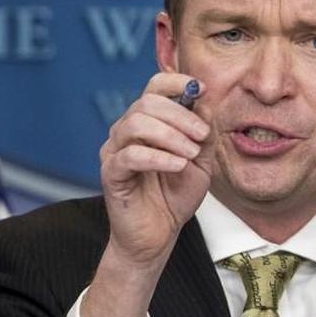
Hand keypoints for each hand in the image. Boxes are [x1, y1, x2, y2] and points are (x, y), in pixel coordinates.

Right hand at [98, 73, 212, 267]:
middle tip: (201, 135)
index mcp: (148, 122)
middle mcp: (127, 131)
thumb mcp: (201, 162)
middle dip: (180, 115)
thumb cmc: (176, 196)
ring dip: (171, 136)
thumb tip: (204, 101)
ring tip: (191, 154)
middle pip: (147, 102)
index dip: (177, 81)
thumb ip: (203, 133)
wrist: (159, 235)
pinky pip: (131, 155)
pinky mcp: (111, 173)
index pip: (155, 86)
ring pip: (136, 123)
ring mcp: (115, 150)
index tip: (202, 90)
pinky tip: (178, 166)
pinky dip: (159, 157)